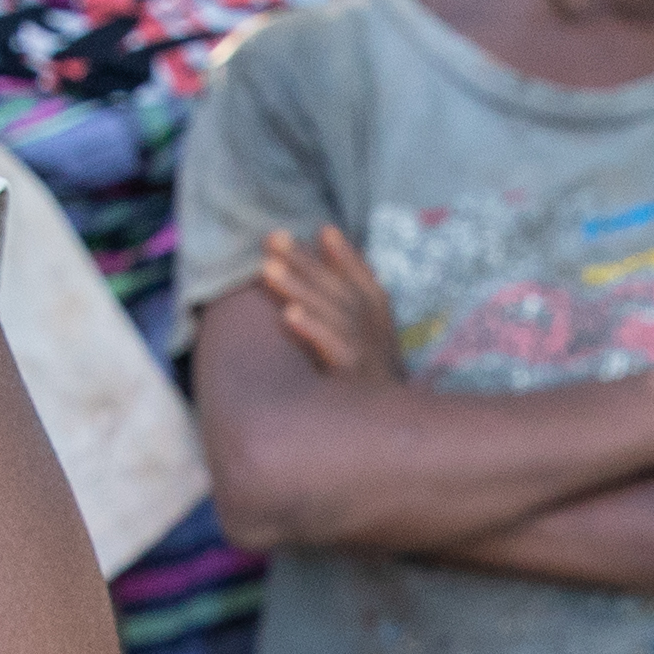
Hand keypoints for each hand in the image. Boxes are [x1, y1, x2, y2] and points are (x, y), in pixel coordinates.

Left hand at [256, 221, 402, 382]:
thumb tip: (323, 244)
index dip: (344, 254)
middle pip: (338, 288)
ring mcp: (365, 350)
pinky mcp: (353, 374)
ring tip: (268, 269)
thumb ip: (347, 291)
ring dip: (300, 288)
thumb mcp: (366, 331)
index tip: (321, 229)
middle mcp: (374, 327)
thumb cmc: (367, 370)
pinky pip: (332, 347)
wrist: (385, 423)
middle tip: (273, 240)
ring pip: (332, 312)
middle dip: (305, 262)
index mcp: (379, 314)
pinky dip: (313, 328)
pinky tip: (289, 314)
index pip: (362, 277)